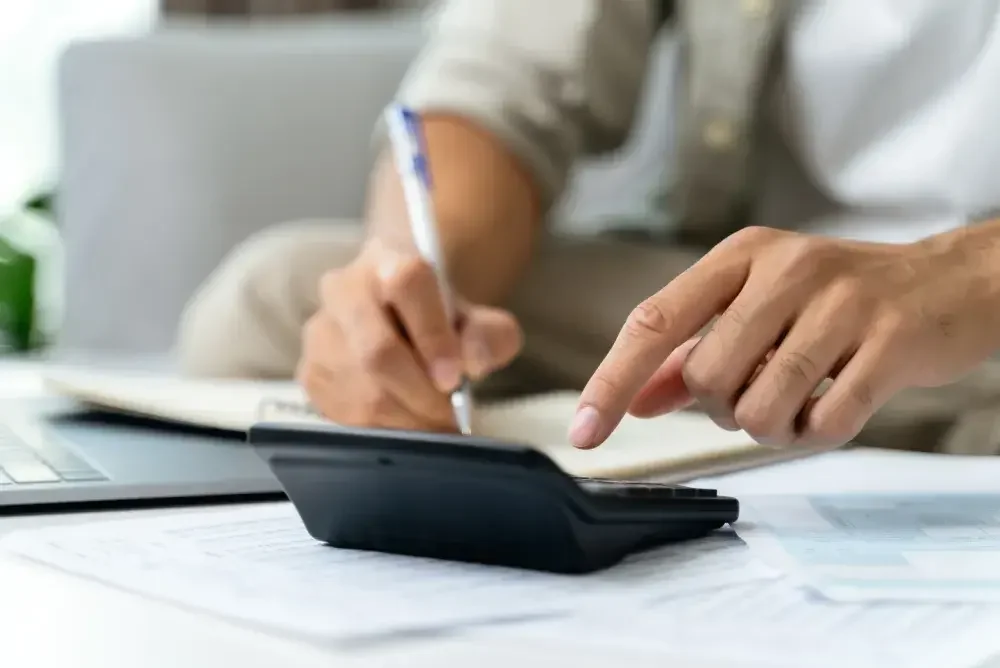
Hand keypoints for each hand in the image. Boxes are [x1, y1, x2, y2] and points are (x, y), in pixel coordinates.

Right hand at [298, 239, 522, 430]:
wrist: (396, 311)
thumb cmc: (441, 318)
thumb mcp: (479, 318)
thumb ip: (490, 335)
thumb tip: (473, 363)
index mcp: (390, 261)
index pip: (407, 284)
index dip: (433, 335)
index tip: (456, 377)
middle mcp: (344, 290)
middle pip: (377, 352)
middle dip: (422, 395)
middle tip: (449, 415)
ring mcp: (320, 332)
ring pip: (363, 392)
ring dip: (407, 419)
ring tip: (432, 422)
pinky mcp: (310, 372)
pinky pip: (346, 415)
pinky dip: (384, 429)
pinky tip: (404, 422)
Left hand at [569, 225, 999, 448]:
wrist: (947, 283)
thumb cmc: (836, 299)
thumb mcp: (756, 308)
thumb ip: (689, 354)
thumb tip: (632, 400)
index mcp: (741, 256)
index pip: (654, 321)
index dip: (612, 382)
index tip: (585, 433)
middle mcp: (785, 269)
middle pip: (706, 375)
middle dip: (723, 405)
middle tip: (760, 387)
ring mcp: (841, 302)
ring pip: (760, 405)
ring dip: (770, 425)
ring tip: (798, 400)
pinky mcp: (889, 342)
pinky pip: (825, 421)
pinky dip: (818, 432)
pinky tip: (833, 406)